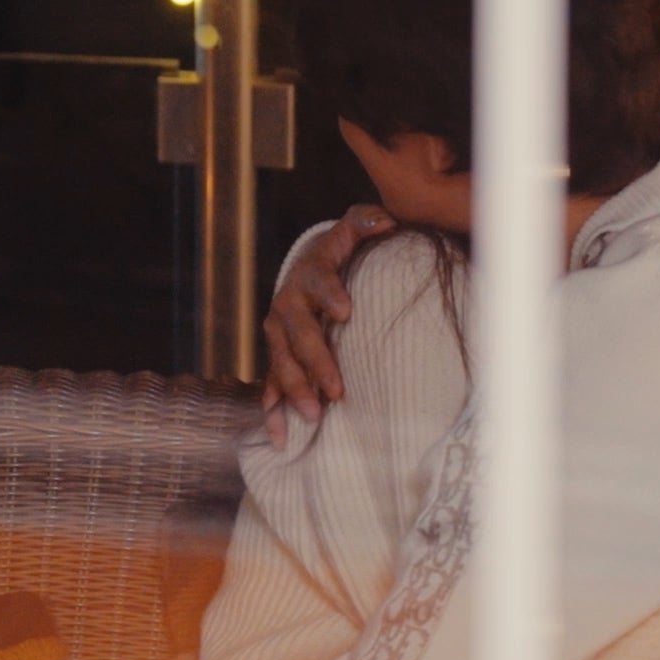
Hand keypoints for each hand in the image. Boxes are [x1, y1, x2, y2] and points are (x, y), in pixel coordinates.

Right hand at [261, 205, 394, 446]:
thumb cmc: (338, 253)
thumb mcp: (352, 230)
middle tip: (337, 390)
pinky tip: (281, 439)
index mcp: (310, 274)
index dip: (330, 294)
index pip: (319, 281)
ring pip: (281, 364)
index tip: (347, 311)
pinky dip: (274, 413)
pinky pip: (271, 387)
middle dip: (316, 363)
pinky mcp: (277, 358)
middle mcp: (287, 305)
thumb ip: (367, 221)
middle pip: (299, 335)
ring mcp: (278, 335)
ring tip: (314, 417)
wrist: (306, 268)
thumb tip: (388, 220)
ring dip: (295, 391)